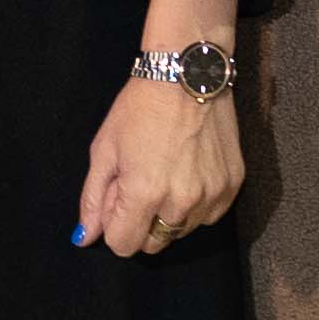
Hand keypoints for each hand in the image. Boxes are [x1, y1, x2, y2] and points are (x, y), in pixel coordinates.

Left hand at [76, 70, 243, 257]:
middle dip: (142, 222)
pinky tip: (190, 172)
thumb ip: (94, 198)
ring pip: (182, 230)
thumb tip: (85, 238)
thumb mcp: (104, 148)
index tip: (119, 198)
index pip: (124, 246)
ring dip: (170, 214)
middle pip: (154, 244)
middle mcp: (181, 202)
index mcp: (144, 193)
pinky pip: (209, 215)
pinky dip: (196, 204)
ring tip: (168, 171)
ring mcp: (212, 195)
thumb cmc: (140, 107)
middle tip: (142, 182)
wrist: (189, 73)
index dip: (115, 225)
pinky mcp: (233, 185)